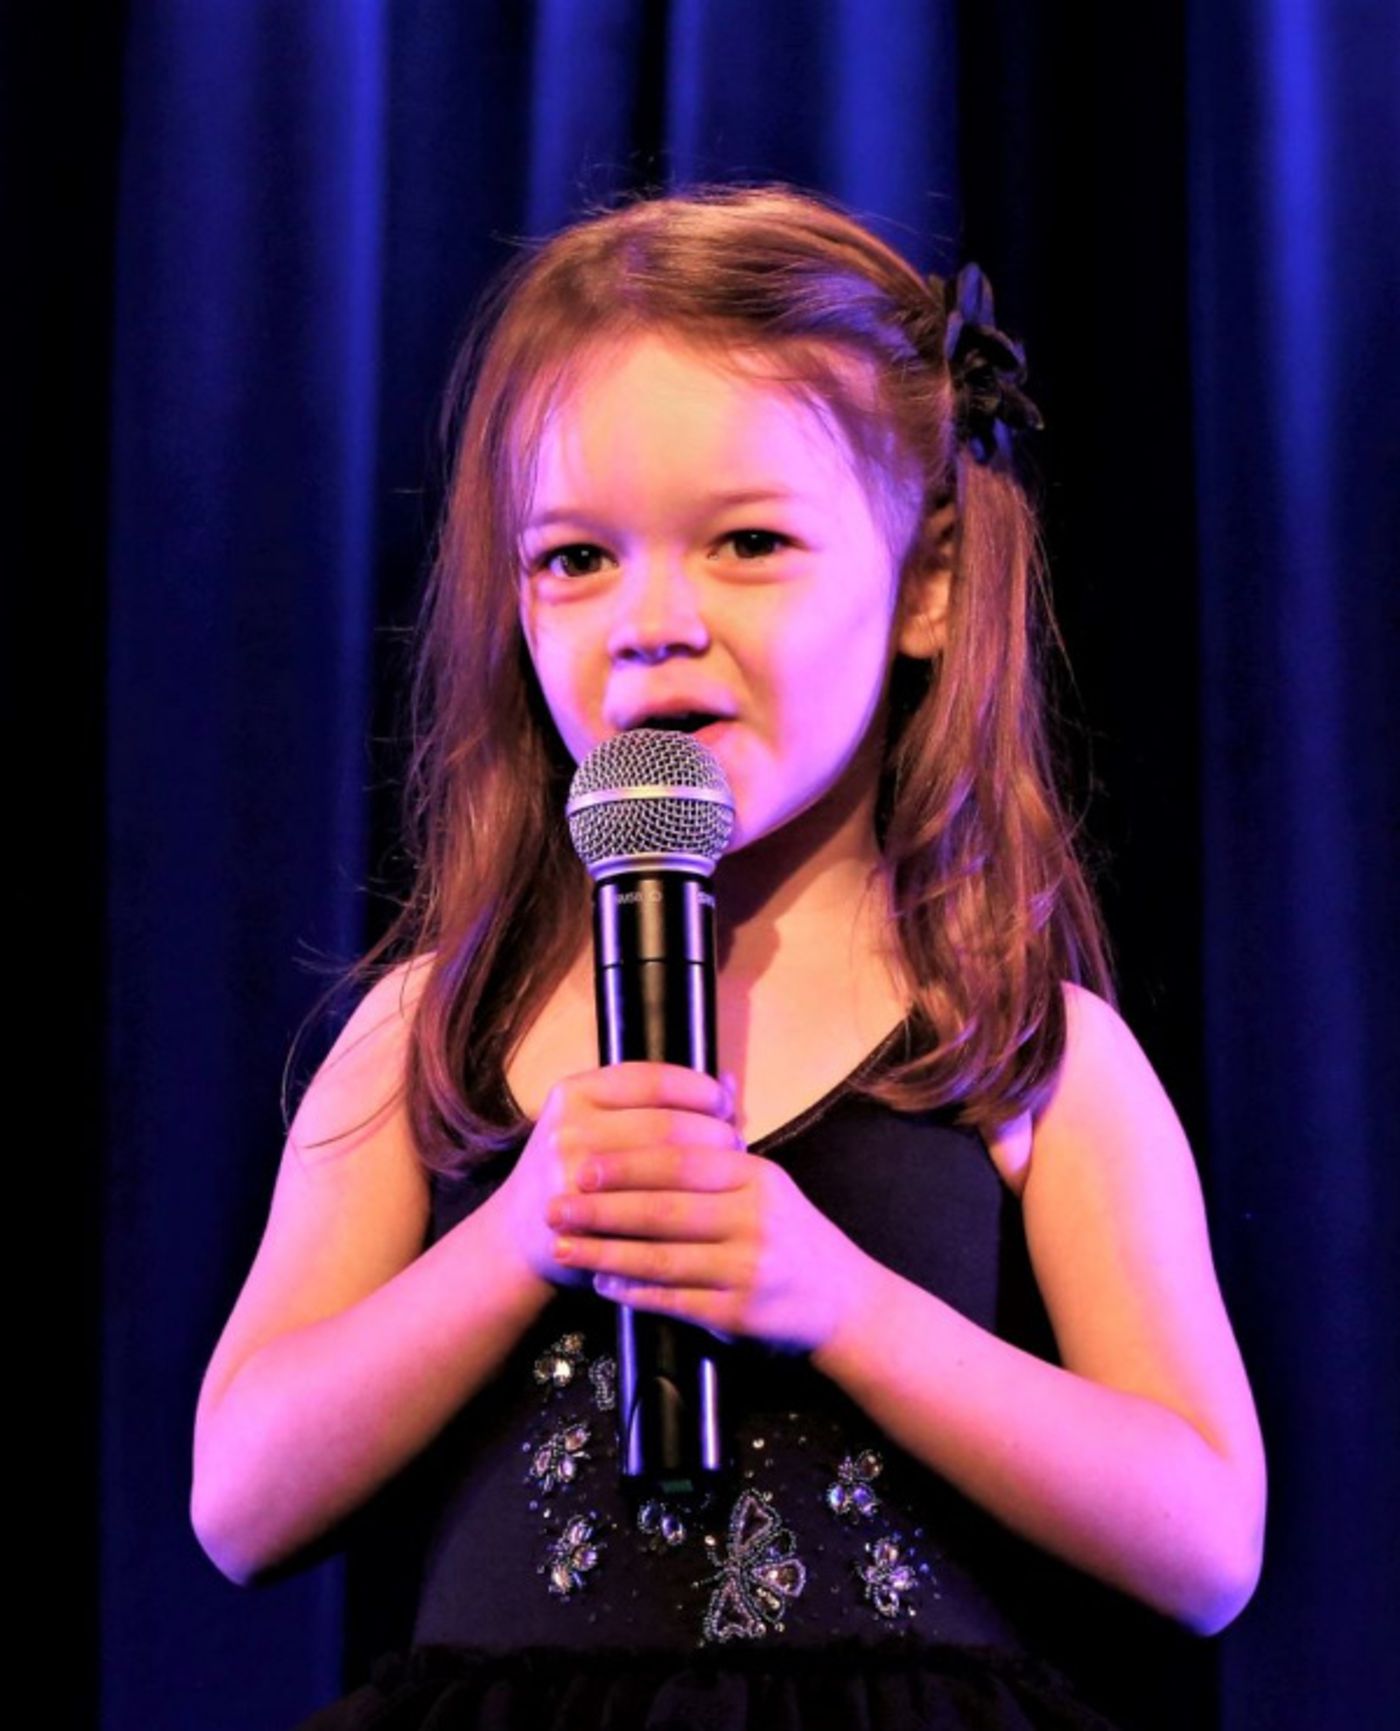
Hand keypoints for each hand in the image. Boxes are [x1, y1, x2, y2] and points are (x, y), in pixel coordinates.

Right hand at [491, 1062, 742, 1292]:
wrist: (521, 1235)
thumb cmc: (577, 1169)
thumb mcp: (600, 1120)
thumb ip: (659, 1101)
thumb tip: (730, 1084)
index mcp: (575, 1092)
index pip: (655, 1080)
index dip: (700, 1090)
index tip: (724, 1105)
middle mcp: (568, 1129)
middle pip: (666, 1125)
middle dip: (713, 1134)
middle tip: (736, 1144)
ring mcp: (572, 1176)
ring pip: (666, 1168)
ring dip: (709, 1171)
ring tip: (729, 1173)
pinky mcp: (584, 1221)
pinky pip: (654, 1209)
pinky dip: (689, 1205)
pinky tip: (708, 1205)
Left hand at [543, 1069, 876, 1355]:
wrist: (843, 1300)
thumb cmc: (790, 1235)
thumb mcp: (768, 1183)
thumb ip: (724, 1149)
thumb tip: (709, 1088)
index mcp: (757, 1176)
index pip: (682, 1160)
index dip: (626, 1163)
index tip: (580, 1164)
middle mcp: (755, 1218)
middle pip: (664, 1208)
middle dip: (602, 1207)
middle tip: (555, 1206)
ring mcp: (748, 1268)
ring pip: (663, 1257)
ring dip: (605, 1252)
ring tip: (564, 1247)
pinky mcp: (739, 1313)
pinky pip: (675, 1299)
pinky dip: (634, 1292)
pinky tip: (603, 1284)